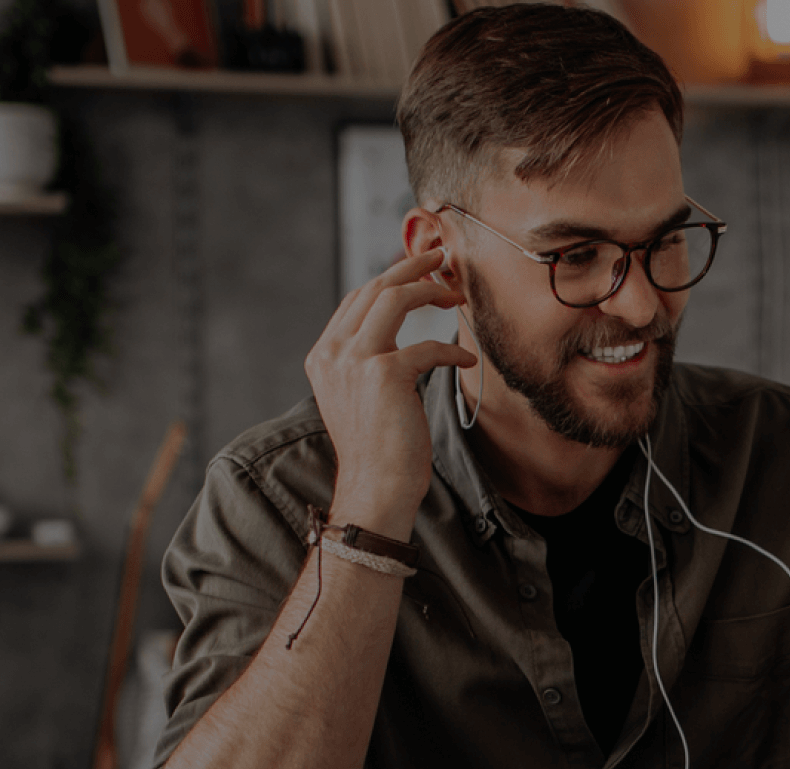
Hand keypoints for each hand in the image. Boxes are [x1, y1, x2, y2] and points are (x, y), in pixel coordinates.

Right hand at [305, 249, 477, 538]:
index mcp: (323, 356)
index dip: (390, 279)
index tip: (420, 273)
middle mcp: (333, 353)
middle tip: (442, 258)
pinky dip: (452, 350)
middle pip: (373, 288)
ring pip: (394, 299)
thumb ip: (366, 360)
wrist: (376, 489)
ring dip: (429, 289)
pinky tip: (466, 362)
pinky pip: (427, 345)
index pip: (355, 300)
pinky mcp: (385, 374)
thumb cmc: (378, 448)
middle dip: (411, 268)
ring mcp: (355, 361)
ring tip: (455, 294)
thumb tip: (397, 331)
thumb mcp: (359, 396)